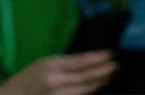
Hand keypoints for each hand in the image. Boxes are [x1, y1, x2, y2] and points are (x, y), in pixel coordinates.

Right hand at [0, 51, 114, 94]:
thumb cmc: (29, 77)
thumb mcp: (46, 63)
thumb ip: (67, 64)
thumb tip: (90, 61)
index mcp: (51, 66)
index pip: (80, 62)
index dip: (97, 59)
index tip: (111, 54)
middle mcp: (54, 81)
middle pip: (85, 78)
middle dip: (102, 72)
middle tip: (115, 66)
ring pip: (83, 90)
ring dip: (98, 82)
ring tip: (109, 76)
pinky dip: (88, 91)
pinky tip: (96, 86)